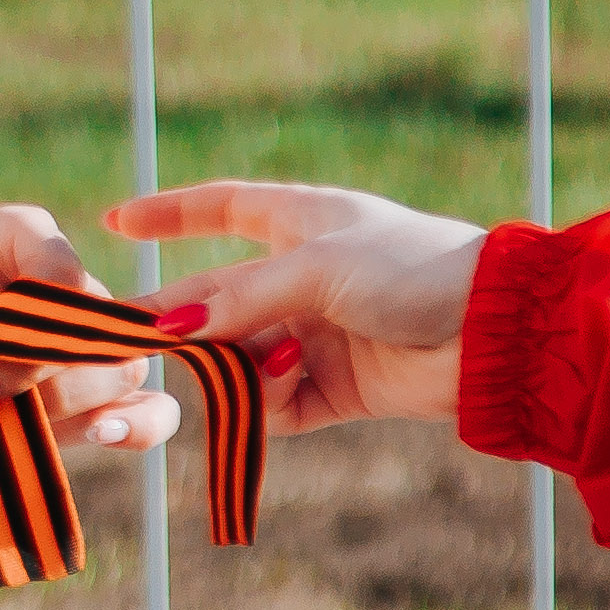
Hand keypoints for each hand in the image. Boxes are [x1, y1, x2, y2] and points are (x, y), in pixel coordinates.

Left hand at [0, 205, 184, 496]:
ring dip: (54, 403)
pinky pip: (146, 413)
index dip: (35, 318)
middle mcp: (62, 288)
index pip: (64, 272)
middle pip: (101, 329)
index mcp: (22, 240)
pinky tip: (103, 432)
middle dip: (35, 369)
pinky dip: (135, 426)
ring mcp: (78, 347)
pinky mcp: (84, 404)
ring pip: (119, 373)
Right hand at [99, 180, 493, 428]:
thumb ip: (242, 298)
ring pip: (239, 356)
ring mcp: (316, 332)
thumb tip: (172, 328)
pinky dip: (271, 400)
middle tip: (136, 343)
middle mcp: (302, 276)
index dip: (168, 214)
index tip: (116, 222)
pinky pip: (276, 401)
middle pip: (216, 298)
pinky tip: (289, 385)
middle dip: (182, 320)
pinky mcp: (336, 386)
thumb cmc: (413, 271)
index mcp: (301, 222)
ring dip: (236, 365)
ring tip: (252, 366)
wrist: (493, 335)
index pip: (219, 209)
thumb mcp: (319, 268)